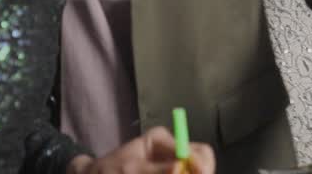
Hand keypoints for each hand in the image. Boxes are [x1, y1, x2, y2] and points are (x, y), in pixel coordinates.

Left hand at [69, 127, 215, 173]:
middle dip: (200, 172)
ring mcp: (172, 166)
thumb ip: (154, 170)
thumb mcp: (130, 170)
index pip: (195, 150)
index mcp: (162, 140)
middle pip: (201, 162)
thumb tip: (179, 166)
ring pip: (193, 172)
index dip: (202, 165)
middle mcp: (172, 151)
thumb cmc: (109, 170)